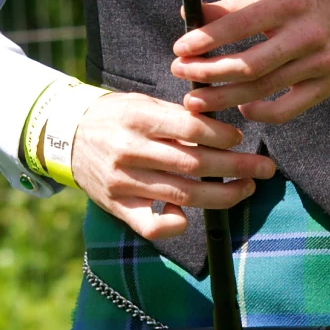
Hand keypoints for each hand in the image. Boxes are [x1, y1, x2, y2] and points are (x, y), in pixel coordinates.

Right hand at [70, 91, 275, 243]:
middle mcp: (129, 151)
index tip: (241, 139)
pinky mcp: (116, 206)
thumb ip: (177, 117)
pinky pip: (151, 226)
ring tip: (246, 188)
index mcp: (138, 119)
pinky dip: (175, 225)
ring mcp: (122, 182)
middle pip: (194, 164)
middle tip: (264, 168)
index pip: (191, 129)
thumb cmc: (115, 116)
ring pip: (182, 195)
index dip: (222, 136)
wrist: (64, 135)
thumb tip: (223, 131)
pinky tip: (192, 217)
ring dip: (222, 195)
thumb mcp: (142, 103)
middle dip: (236, 167)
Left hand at [171, 0, 329, 123]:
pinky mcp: (325, 87)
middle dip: (209, 72)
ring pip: (262, 89)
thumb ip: (234, 6)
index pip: (240, 24)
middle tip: (181, 73)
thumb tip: (191, 18)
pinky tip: (240, 108)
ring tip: (196, 100)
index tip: (180, 48)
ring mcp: (318, 64)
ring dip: (223, 97)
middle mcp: (307, 34)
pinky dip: (259, 113)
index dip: (206, 39)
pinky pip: (286, 110)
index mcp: (289, 2)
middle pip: (249, 64)